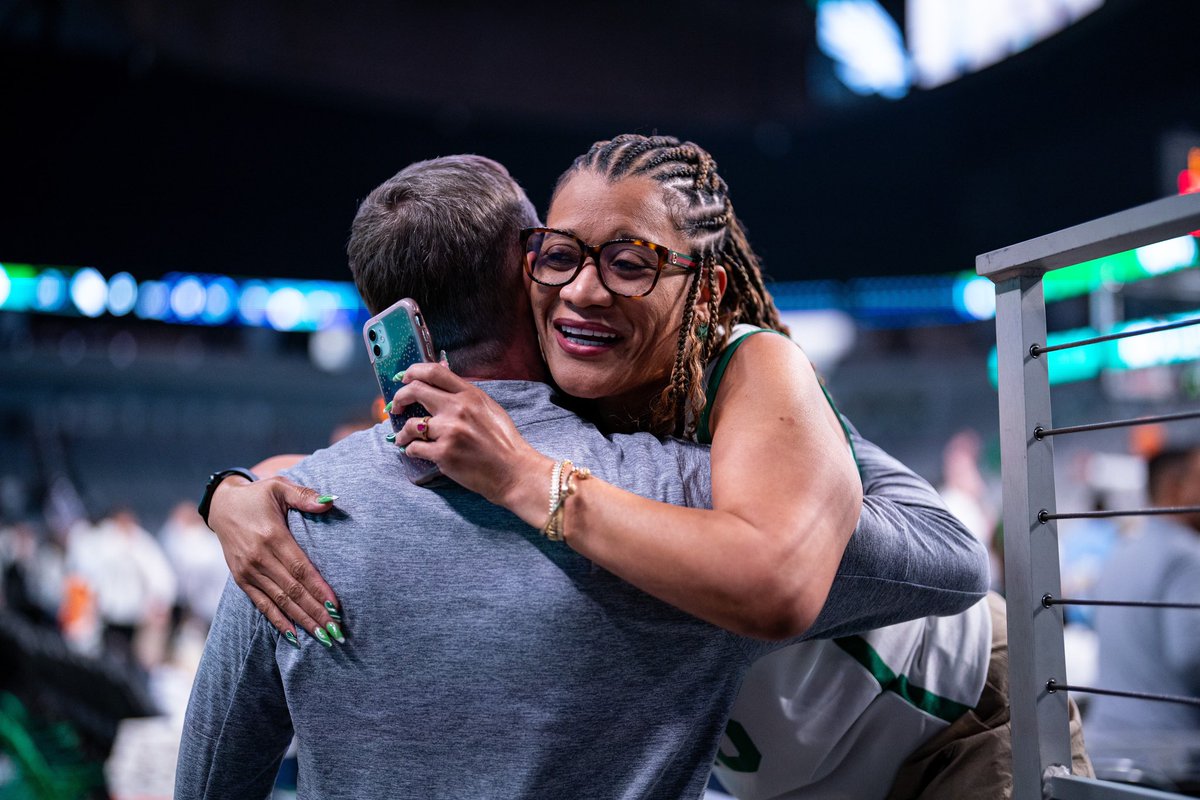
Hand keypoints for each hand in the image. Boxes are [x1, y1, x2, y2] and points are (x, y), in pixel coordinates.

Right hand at [207, 475, 344, 644]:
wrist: (221, 505)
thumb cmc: (257, 496)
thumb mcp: (279, 487)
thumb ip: (304, 495)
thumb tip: (331, 501)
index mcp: (271, 536)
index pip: (300, 569)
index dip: (318, 589)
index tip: (336, 607)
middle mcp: (258, 558)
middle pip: (292, 590)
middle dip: (315, 612)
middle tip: (336, 631)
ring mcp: (248, 571)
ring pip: (279, 601)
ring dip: (302, 620)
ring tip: (322, 637)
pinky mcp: (241, 579)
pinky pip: (261, 604)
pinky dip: (278, 621)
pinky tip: (294, 636)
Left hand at [390, 363, 552, 508]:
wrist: (513, 471)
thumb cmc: (503, 442)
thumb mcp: (489, 408)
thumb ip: (465, 395)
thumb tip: (442, 382)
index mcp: (470, 394)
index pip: (434, 372)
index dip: (412, 371)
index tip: (404, 379)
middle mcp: (458, 408)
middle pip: (415, 391)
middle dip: (399, 398)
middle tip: (395, 407)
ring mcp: (450, 431)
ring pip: (410, 424)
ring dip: (401, 432)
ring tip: (402, 438)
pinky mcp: (443, 454)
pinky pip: (415, 448)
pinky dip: (411, 450)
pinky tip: (415, 452)